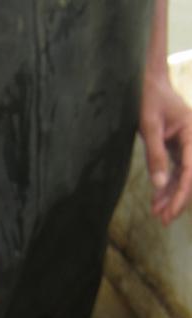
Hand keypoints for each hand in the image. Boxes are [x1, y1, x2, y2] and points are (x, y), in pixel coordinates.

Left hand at [139, 73, 191, 224]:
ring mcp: (186, 143)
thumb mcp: (149, 126)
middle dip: (178, 199)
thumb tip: (160, 185)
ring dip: (172, 195)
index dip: (182, 194)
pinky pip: (176, 169)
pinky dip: (167, 185)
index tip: (170, 212)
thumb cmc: (148, 98)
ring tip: (158, 214)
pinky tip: (158, 200)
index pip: (191, 171)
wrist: (147, 82)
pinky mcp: (176, 146)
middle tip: (163, 220)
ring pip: (183, 176)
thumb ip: (155, 155)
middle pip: (190, 176)